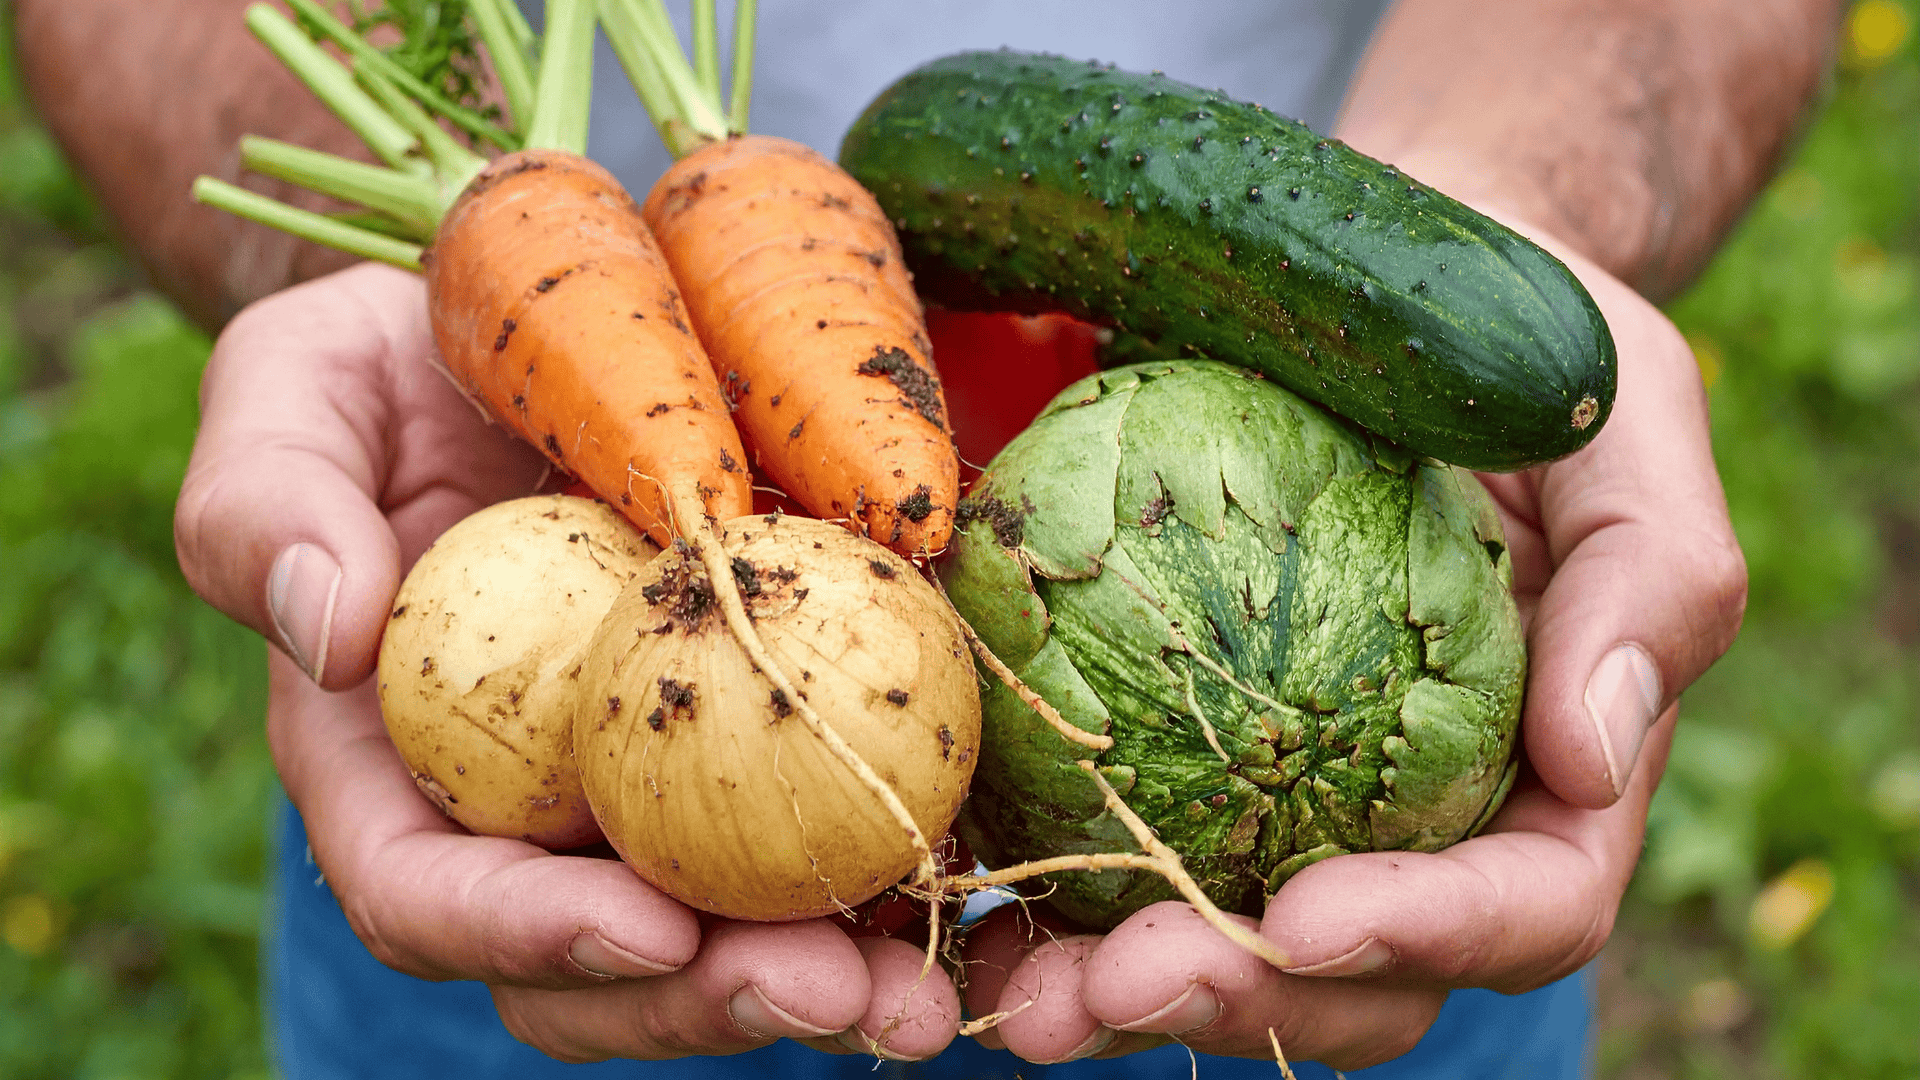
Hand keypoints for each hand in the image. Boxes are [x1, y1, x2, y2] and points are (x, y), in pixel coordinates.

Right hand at [174, 262, 960, 1061]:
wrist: (525, 324)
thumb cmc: (389, 361)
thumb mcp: (292, 390)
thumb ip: (264, 504)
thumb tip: (323, 629)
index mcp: (391, 761)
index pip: (426, 894)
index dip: (525, 931)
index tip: (644, 921)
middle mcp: (525, 805)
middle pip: (598, 957)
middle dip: (706, 999)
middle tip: (828, 990)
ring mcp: (650, 784)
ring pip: (727, 929)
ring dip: (826, 978)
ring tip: (925, 993)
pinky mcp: (763, 736)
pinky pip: (826, 826)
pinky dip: (898, 874)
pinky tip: (989, 884)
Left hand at [957, 235, 1746, 1067]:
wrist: (1388, 289)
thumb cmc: (1520, 356)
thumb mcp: (1624, 419)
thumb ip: (1652, 576)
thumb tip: (1597, 758)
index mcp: (1551, 776)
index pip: (1523, 905)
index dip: (1425, 936)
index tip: (1304, 921)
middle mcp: (1420, 820)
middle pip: (1351, 976)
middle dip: (1236, 1000)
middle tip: (1110, 990)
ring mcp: (1291, 803)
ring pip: (1218, 944)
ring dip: (1112, 991)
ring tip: (1017, 990)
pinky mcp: (1175, 753)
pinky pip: (1110, 846)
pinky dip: (1039, 892)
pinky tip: (956, 889)